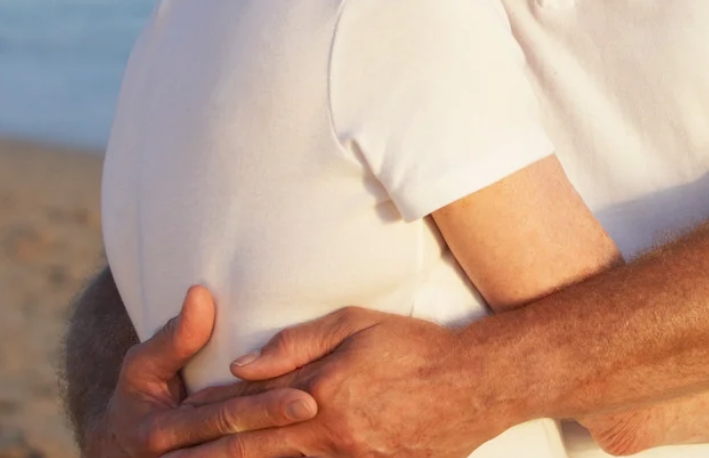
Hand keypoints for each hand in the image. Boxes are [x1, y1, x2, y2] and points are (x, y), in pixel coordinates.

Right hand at [78, 286, 316, 457]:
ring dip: (281, 450)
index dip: (264, 407)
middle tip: (321, 411)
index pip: (223, 417)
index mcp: (161, 432)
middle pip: (239, 445)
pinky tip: (303, 451)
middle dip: (280, 428)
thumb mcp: (142, 367)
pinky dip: (271, 457)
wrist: (120, 452)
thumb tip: (201, 294)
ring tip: (324, 439)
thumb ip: (174, 338)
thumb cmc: (137, 400)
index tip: (306, 398)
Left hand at [185, 307, 503, 457]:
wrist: (480, 384)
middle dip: (204, 457)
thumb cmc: (419, 347)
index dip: (206, 417)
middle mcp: (327, 436)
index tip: (169, 424)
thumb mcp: (356, 324)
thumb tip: (241, 364)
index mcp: (319, 395)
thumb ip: (296, 343)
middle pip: (251, 452)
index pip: (247, 409)